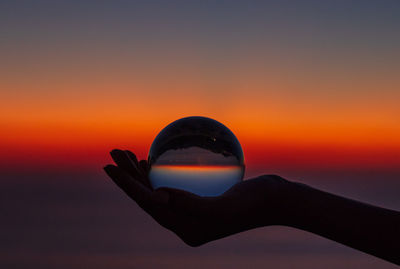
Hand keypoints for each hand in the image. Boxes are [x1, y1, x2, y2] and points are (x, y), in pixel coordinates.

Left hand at [104, 149, 293, 245]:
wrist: (275, 202)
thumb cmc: (255, 203)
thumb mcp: (223, 207)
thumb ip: (189, 205)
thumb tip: (157, 197)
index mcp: (185, 229)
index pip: (148, 204)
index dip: (126, 185)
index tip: (109, 165)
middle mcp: (183, 223)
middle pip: (147, 197)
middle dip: (127, 176)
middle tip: (113, 152)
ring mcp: (189, 212)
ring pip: (156, 191)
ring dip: (139, 173)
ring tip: (125, 153)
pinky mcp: (197, 200)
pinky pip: (169, 185)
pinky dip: (157, 173)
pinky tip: (149, 161)